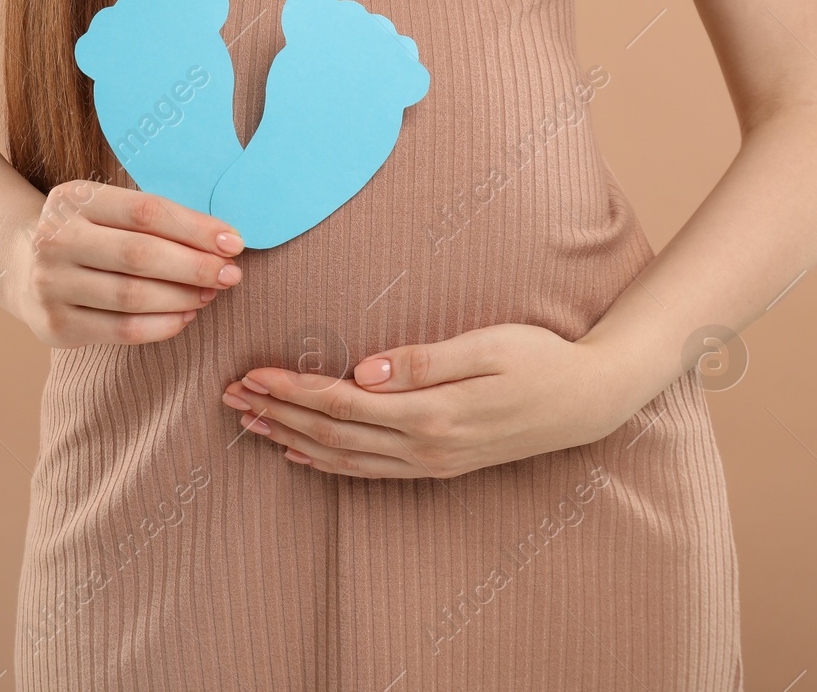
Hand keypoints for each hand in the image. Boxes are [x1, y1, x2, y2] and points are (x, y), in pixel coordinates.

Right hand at [5, 179, 243, 348]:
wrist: (21, 266)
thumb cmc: (85, 233)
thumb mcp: (105, 209)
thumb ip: (153, 219)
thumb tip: (223, 241)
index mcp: (73, 199)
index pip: (145, 212)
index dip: (195, 228)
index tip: (234, 242)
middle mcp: (55, 239)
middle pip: (140, 255)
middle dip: (195, 267)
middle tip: (229, 274)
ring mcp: (51, 285)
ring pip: (134, 296)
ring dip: (183, 297)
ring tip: (210, 294)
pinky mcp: (55, 325)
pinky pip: (123, 330)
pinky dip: (163, 325)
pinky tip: (185, 316)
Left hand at [220, 324, 636, 477]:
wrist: (588, 401)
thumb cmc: (539, 358)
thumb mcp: (487, 345)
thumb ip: (424, 360)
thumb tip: (363, 369)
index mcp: (430, 413)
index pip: (340, 402)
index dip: (291, 389)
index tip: (251, 373)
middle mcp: (424, 447)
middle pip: (330, 434)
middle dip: (275, 414)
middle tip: (228, 396)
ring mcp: (430, 462)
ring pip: (342, 457)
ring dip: (290, 439)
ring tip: (248, 422)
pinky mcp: (437, 465)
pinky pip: (368, 471)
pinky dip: (326, 463)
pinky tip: (298, 453)